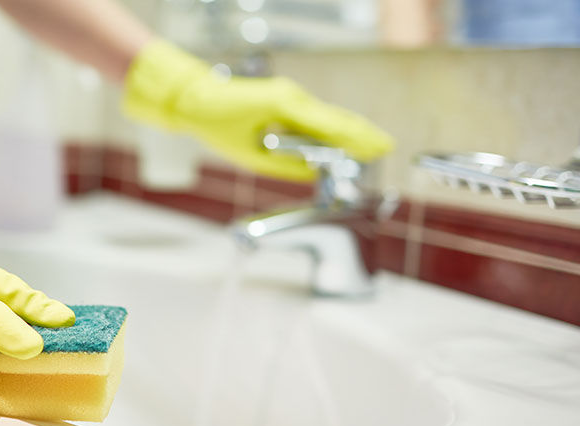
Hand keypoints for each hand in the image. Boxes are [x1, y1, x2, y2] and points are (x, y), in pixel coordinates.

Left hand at [122, 40, 393, 181]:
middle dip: (361, 135)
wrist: (195, 100)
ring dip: (348, 134)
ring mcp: (289, 96)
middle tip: (385, 148)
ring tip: (370, 149)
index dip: (358, 140)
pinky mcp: (284, 100)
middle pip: (336, 118)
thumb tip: (314, 174)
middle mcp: (292, 97)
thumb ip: (286, 167)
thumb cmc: (217, 124)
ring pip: (327, 117)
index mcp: (285, 106)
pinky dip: (330, 130)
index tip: (378, 149)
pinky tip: (342, 141)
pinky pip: (313, 117)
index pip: (331, 126)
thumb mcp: (252, 156)